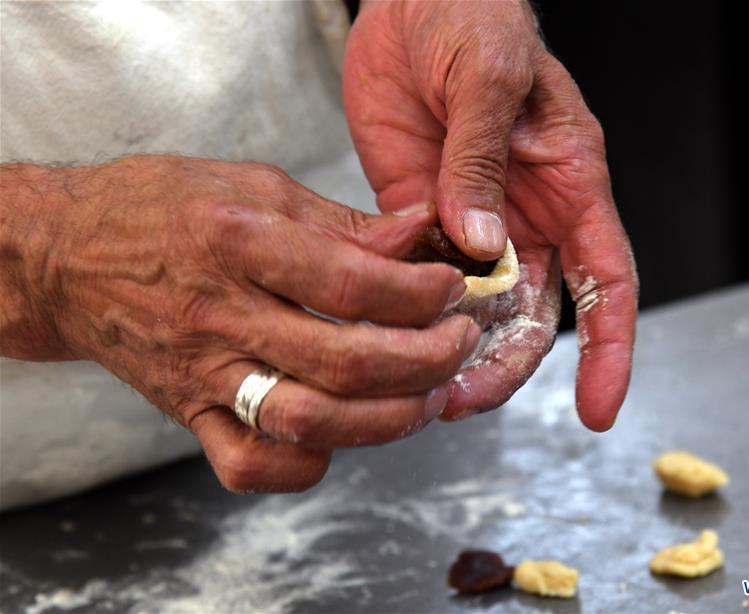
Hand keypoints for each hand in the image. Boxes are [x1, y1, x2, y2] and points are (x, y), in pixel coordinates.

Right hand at [0, 156, 480, 491]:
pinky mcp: (189, 412)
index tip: (452, 290)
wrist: (66, 257)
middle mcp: (219, 314)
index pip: (349, 281)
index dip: (418, 293)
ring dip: (387, 419)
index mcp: (238, 241)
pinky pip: (249, 464)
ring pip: (309, 420)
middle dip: (426, 359)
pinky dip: (306, 465)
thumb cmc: (163, 209)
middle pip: (345, 361)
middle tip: (459, 341)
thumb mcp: (254, 185)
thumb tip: (420, 238)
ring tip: (427, 394)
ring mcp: (202, 373)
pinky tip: (342, 437)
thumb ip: (341, 222)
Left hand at [344, 0, 637, 428]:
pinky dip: (412, 311)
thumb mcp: (489, 75)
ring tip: (420, 386)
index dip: (609, 348)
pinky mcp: (423, 217)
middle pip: (533, 313)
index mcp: (569, 183)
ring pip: (477, 310)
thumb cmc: (474, 15)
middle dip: (504, 364)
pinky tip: (386, 333)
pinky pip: (424, 278)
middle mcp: (528, 215)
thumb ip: (482, 159)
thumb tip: (480, 242)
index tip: (598, 407)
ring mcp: (474, 221)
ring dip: (454, 350)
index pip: (608, 280)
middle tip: (460, 398)